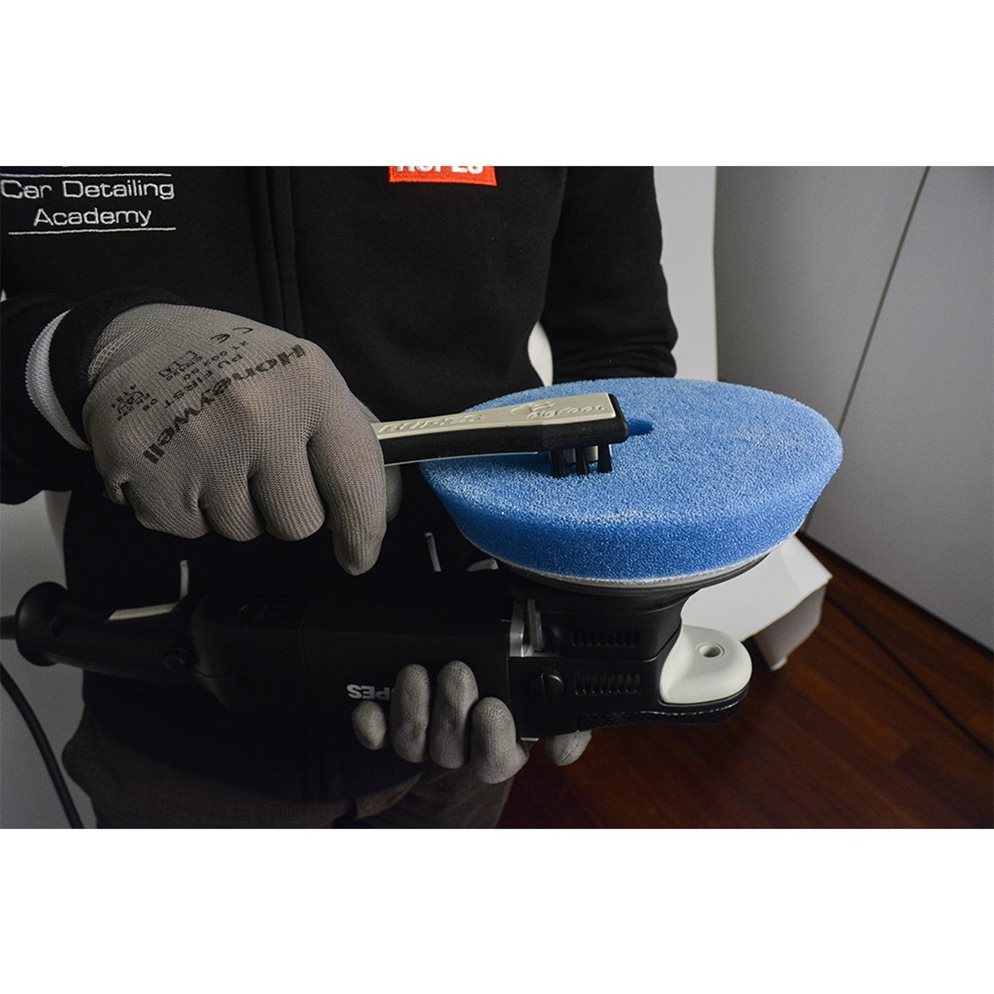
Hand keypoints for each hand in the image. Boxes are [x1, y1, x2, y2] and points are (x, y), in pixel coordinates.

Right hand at [82, 303, 399, 572]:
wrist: (132, 341)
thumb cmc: (236, 367)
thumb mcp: (305, 375)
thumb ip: (351, 437)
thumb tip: (382, 507)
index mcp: (307, 382)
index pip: (355, 480)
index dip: (363, 530)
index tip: (360, 555)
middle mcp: (256, 412)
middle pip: (299, 522)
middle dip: (287, 508)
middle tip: (263, 467)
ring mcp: (199, 445)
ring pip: (244, 531)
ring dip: (235, 507)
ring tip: (216, 454)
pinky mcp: (147, 473)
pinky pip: (191, 531)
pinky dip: (189, 509)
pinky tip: (181, 464)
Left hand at [352, 661, 591, 783]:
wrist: (478, 651)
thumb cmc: (514, 676)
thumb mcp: (550, 697)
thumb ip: (567, 723)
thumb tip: (561, 752)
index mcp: (503, 745)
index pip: (496, 761)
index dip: (492, 739)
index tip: (492, 707)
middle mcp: (460, 747)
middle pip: (449, 749)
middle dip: (451, 711)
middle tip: (456, 672)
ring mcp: (424, 739)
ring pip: (411, 742)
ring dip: (412, 708)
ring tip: (417, 673)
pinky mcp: (391, 727)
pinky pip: (376, 737)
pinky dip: (370, 724)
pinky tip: (370, 708)